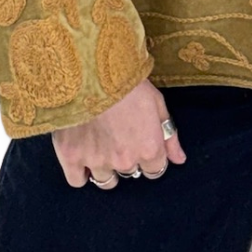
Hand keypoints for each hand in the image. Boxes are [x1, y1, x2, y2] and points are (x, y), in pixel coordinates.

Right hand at [51, 78, 188, 187]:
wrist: (94, 71)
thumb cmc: (129, 83)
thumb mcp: (157, 103)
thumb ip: (170, 137)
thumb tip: (179, 160)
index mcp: (148, 149)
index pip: (155, 171)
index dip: (150, 158)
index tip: (142, 144)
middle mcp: (124, 161)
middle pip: (130, 173)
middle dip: (128, 159)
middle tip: (120, 137)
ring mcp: (97, 161)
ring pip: (105, 180)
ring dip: (106, 168)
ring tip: (102, 147)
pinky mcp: (72, 157)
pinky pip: (77, 181)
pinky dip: (80, 174)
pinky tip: (82, 160)